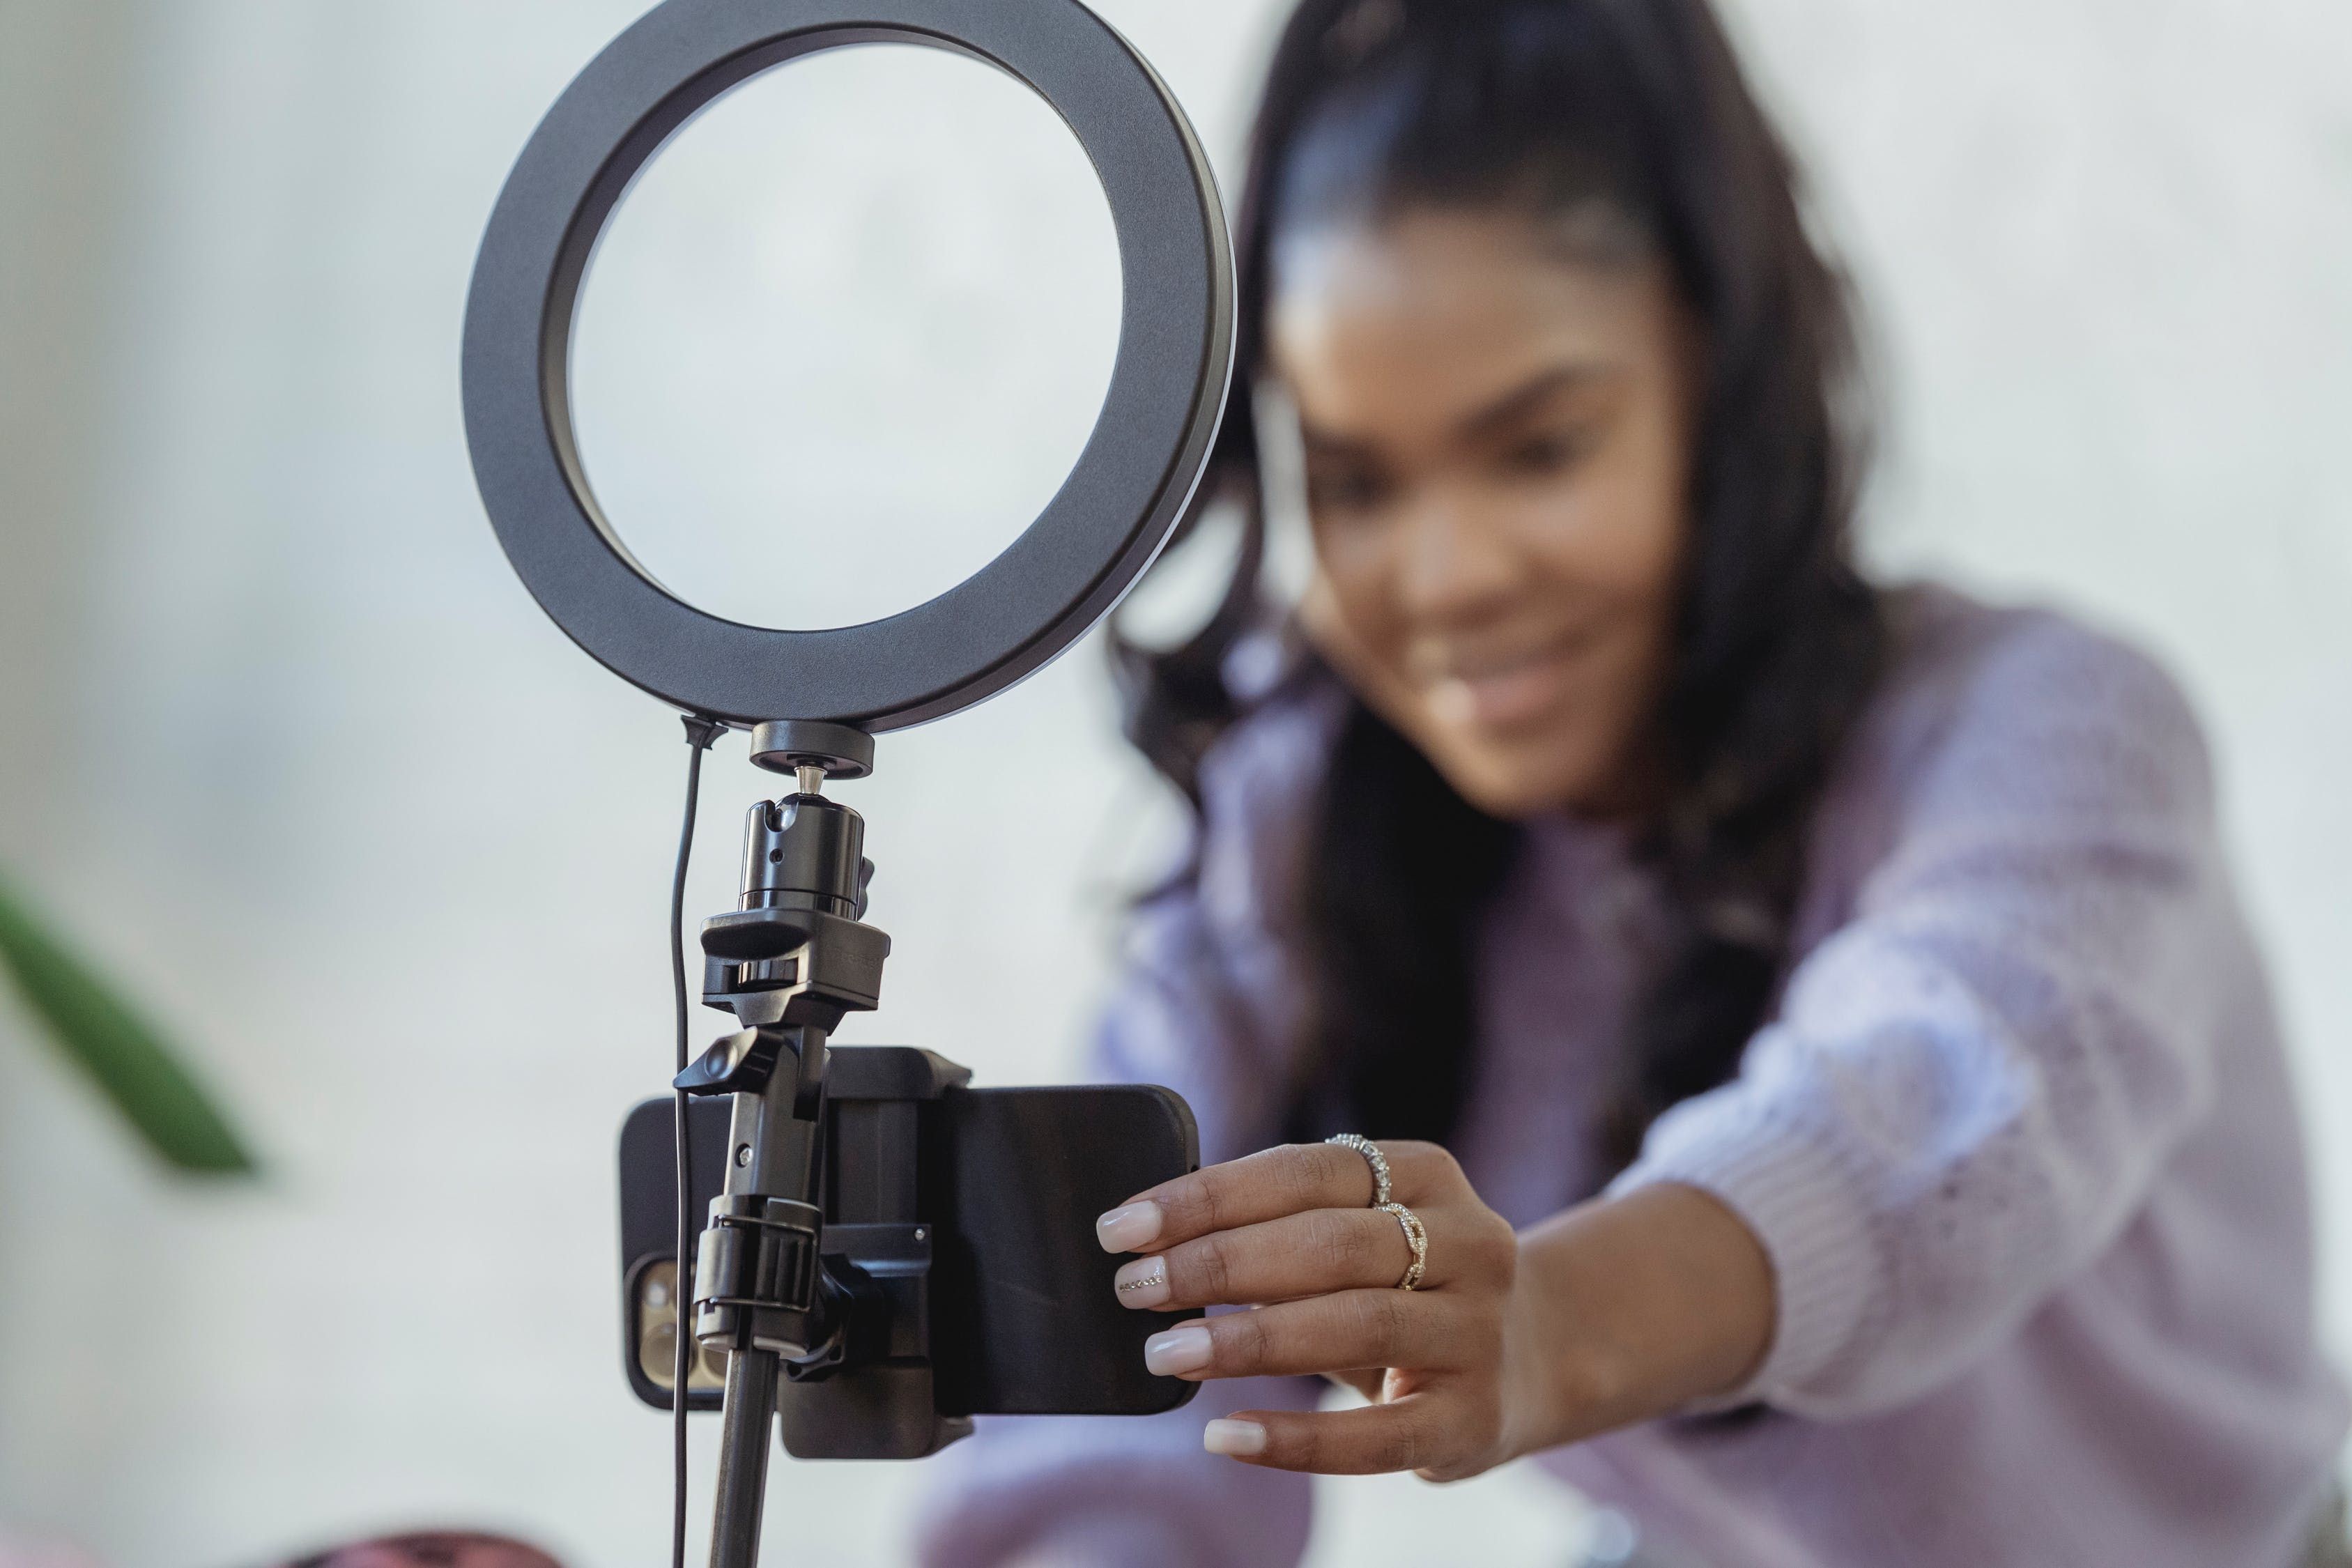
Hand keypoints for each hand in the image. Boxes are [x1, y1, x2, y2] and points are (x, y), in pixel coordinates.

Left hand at [1094, 1140, 1531, 1479]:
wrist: (1528, 1358)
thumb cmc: (1404, 1285)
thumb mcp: (1362, 1233)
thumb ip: (1281, 1226)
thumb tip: (1151, 1242)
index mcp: (1427, 1174)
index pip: (1305, 1170)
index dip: (1207, 1197)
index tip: (1123, 1227)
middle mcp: (1469, 1242)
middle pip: (1329, 1243)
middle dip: (1217, 1263)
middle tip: (1134, 1289)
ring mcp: (1478, 1331)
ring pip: (1354, 1324)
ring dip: (1247, 1338)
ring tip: (1165, 1353)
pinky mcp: (1473, 1418)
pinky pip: (1376, 1435)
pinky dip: (1295, 1439)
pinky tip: (1225, 1436)